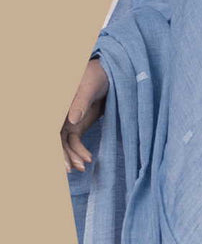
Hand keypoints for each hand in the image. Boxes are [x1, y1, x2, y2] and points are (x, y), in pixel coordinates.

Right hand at [60, 58, 108, 172]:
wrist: (110, 75)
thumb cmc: (97, 75)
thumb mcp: (89, 87)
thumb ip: (81, 102)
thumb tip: (72, 121)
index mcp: (58, 104)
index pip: (51, 128)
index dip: (53, 143)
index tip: (60, 157)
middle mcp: (59, 114)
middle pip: (56, 139)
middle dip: (62, 155)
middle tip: (71, 169)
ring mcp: (68, 121)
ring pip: (65, 143)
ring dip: (72, 156)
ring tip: (84, 166)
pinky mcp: (78, 125)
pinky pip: (75, 142)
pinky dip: (80, 151)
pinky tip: (89, 159)